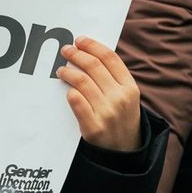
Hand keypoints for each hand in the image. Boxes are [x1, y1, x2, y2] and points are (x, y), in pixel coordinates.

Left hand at [57, 37, 141, 152]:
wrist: (125, 152)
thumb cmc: (122, 118)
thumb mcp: (127, 96)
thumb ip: (114, 77)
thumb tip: (90, 52)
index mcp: (130, 87)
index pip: (110, 58)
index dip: (93, 45)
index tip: (80, 40)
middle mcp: (120, 98)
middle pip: (93, 66)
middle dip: (76, 54)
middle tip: (65, 50)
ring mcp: (107, 113)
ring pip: (82, 81)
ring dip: (68, 72)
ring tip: (61, 70)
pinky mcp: (93, 127)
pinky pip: (76, 102)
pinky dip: (70, 92)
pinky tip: (67, 90)